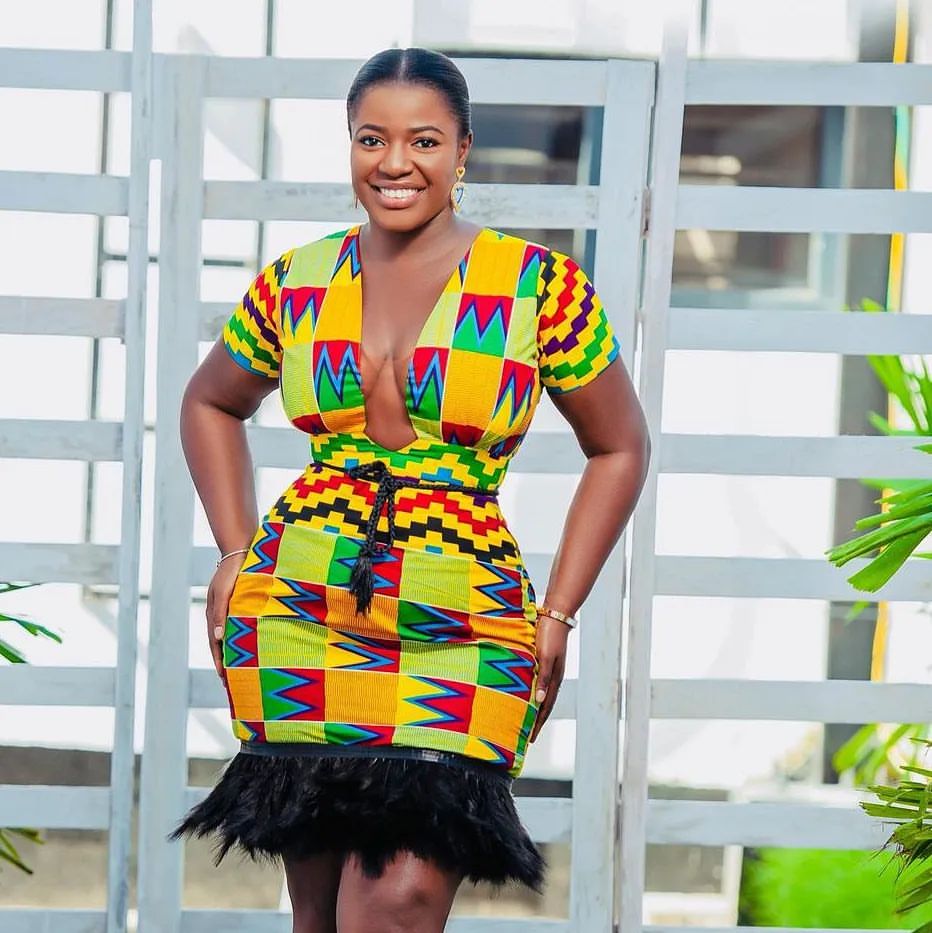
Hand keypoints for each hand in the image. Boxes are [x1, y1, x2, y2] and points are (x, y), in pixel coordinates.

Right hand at [206, 553, 247, 686]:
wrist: (242, 549)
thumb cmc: (233, 570)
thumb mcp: (224, 592)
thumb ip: (221, 614)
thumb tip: (217, 638)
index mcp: (213, 614)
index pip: (215, 645)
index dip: (219, 662)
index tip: (224, 679)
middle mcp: (220, 615)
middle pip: (222, 645)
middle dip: (226, 663)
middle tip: (232, 683)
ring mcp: (230, 610)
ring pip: (231, 637)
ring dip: (235, 653)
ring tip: (243, 670)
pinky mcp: (241, 604)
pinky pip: (241, 627)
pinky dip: (243, 639)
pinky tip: (253, 646)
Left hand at [529, 613, 569, 742]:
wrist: (556, 614)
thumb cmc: (550, 634)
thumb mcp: (546, 657)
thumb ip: (543, 677)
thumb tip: (538, 700)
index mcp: (554, 678)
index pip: (545, 707)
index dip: (538, 723)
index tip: (530, 739)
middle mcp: (553, 677)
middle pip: (544, 704)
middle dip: (536, 721)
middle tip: (527, 737)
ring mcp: (550, 669)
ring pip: (541, 694)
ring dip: (534, 709)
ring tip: (526, 720)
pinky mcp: (544, 660)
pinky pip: (538, 683)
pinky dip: (533, 693)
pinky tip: (526, 694)